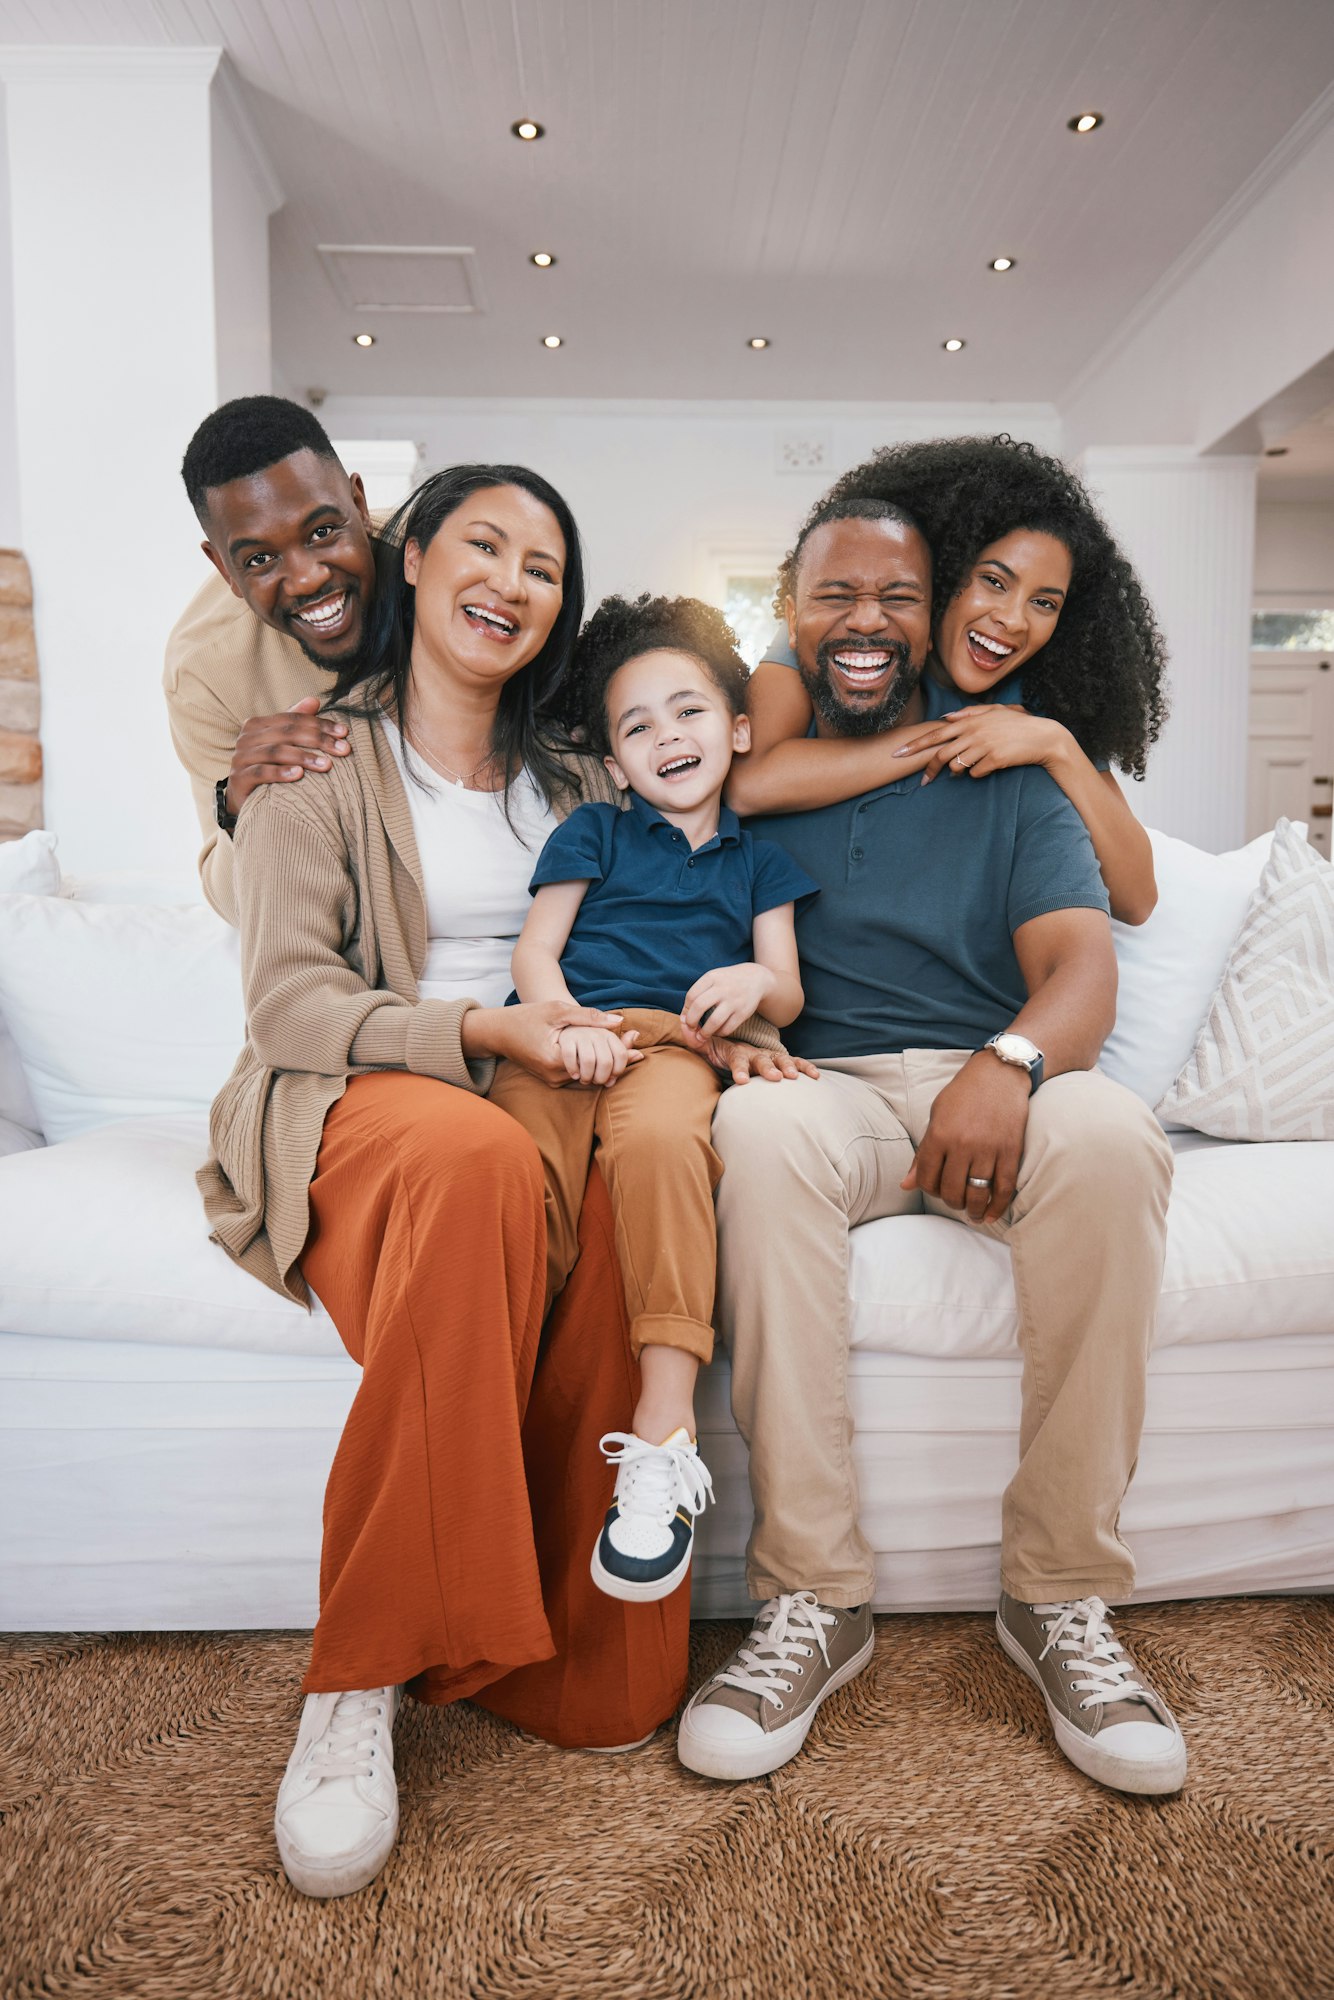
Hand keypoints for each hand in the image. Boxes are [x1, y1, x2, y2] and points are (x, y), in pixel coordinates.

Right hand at [226, 697, 350, 815]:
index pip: (293, 719)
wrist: (242, 798)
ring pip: (275, 752)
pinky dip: (281, 773)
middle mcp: (246, 738)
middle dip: (318, 740)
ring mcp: (240, 758)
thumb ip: (295, 722)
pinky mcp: (238, 779)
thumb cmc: (267, 767)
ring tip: (326, 765)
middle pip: (286, 733)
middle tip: (343, 750)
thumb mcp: (281, 744)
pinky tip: (299, 775)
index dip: (320, 724)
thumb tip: (314, 701)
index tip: (344, 733)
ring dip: (303, 757)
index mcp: (257, 724)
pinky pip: (261, 773)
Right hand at [465, 1002, 639, 1087]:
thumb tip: (618, 1021)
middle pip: (596, 1073)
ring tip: (621, 1050)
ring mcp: (553, 1081)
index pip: (598, 1063)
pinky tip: (601, 1053)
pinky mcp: (552, 1080)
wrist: (499, 1031)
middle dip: (615, 1062)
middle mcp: (555, 1076)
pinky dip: (591, 1065)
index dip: (618, 1055)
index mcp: (556, 1060)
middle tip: (635, 1049)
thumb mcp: (557, 1010)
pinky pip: (579, 1075)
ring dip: (604, 1064)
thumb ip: (588, 1016)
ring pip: (589, 1077)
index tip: (635, 1046)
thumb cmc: (526, 1016)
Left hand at [679, 1020, 818, 1085]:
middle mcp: (755, 1054)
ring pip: (780, 1060)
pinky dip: (805, 1067)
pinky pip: (795, 1063)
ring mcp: (769, 1057)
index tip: (742, 1080)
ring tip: (793, 1077)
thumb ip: (697, 1042)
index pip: (737, 1060)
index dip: (740, 1070)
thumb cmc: (719, 1051)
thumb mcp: (706, 1047)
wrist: (736, 1042)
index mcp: (737, 1052)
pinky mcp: (779, 1062)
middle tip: (775, 1078)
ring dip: (787, 1067)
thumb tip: (687, 1031)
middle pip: (762, 1060)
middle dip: (768, 1069)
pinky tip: (816, 1076)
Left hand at [681, 962, 774, 1038]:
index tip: (686, 1017)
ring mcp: (734, 1000)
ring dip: (704, 1032)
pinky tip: (717, 1032)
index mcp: (712, 977)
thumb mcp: (713, 979)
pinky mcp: (744, 1012)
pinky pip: (727, 1028)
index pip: (691, 996)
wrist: (756, 978)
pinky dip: (719, 1033)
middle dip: (691, 1021)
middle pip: (699, 1007)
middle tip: (691, 1027)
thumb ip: (698, 994)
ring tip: (701, 1036)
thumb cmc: (727, 981)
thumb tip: (683, 1018)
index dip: (685, 1010)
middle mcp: (723, 988)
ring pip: (714, 1021)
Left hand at [891, 706, 1062, 785]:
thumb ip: (969, 713)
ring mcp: (984, 745)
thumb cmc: (1017, 724)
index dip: (915, 746)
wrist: (1043, 737)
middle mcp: (974, 732)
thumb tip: (946, 717)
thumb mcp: (994, 711)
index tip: (897, 754)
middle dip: (929, 769)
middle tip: (924, 781)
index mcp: (970, 720)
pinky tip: (987, 767)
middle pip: (941, 754)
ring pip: (956, 766)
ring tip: (967, 768)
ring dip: (957, 771)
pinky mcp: (994, 759)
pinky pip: (975, 773)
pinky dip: (977, 774)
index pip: (935, 734)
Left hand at [900, 1051, 1029, 1222]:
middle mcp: (962, 1145)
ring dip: (973, 1210)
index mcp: (939, 1135)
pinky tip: (991, 1214)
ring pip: (977, 1194)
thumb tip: (906, 1185)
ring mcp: (988, 1149)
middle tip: (955, 1201)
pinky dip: (998, 1206)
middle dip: (951, 1202)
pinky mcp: (1010, 1152)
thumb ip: (922, 1153)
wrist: (999, 1074)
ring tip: (973, 1213)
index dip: (928, 1189)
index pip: (926, 1178)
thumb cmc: (963, 1094)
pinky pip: (1004, 1188)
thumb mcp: (936, 1117)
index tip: (935, 1188)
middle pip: (951, 1191)